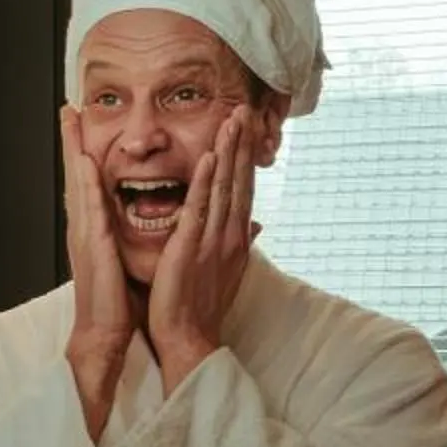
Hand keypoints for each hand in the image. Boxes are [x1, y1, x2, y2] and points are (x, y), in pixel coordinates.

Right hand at [61, 106, 133, 443]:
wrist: (104, 334)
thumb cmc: (117, 302)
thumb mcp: (127, 260)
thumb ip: (131, 238)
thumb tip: (148, 221)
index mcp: (95, 230)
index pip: (90, 183)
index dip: (85, 152)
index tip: (83, 126)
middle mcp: (85, 227)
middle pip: (75, 175)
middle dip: (70, 141)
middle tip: (67, 108)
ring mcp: (85, 234)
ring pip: (77, 182)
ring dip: (71, 150)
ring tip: (69, 121)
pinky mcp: (93, 245)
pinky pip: (89, 207)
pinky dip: (85, 182)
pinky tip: (84, 161)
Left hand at [148, 109, 259, 392]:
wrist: (189, 337)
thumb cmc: (202, 306)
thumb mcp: (226, 270)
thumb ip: (241, 243)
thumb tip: (257, 225)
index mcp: (234, 237)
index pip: (243, 188)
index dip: (247, 157)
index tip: (250, 128)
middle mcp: (230, 234)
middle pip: (240, 180)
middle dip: (244, 144)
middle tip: (247, 108)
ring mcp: (213, 239)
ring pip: (225, 187)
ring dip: (231, 151)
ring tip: (234, 119)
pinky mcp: (192, 247)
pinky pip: (201, 208)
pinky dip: (207, 182)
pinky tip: (212, 157)